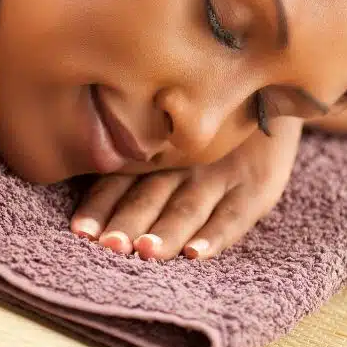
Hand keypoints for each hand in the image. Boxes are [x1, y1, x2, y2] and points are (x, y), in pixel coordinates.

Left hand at [70, 120, 302, 260]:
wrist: (267, 92)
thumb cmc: (200, 123)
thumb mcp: (161, 131)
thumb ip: (126, 157)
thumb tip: (78, 201)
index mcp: (150, 154)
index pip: (116, 183)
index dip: (98, 207)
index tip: (80, 232)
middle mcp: (180, 165)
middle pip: (148, 197)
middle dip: (127, 223)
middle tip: (109, 245)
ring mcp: (219, 175)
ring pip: (187, 208)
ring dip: (167, 232)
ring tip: (147, 252)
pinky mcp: (255, 186)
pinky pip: (234, 215)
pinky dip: (215, 236)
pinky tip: (196, 254)